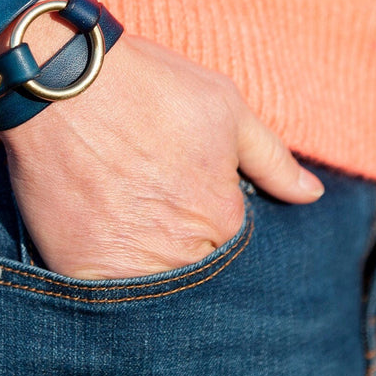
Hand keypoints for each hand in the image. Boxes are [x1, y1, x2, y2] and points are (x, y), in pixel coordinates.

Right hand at [0, 33, 324, 279]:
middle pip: (187, 269)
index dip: (203, 217)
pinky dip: (99, 276)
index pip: (226, 243)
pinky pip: (100, 295)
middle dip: (175, 245)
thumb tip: (311, 195)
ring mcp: (131, 267)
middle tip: (143, 201)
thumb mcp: (224, 107)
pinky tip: (90, 232)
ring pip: (147, 285)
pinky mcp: (83, 271)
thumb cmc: (149, 86)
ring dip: (138, 263)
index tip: (176, 191)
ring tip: (116, 213)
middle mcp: (184, 253)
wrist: (63, 81)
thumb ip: (272, 158)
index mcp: (224, 219)